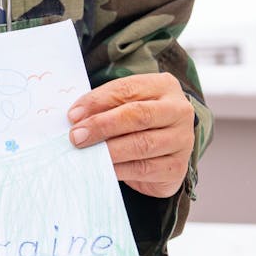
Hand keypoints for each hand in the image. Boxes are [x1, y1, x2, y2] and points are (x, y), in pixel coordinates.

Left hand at [66, 73, 193, 198]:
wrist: (165, 149)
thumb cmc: (138, 120)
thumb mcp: (124, 104)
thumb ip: (105, 106)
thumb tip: (77, 119)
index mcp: (164, 86)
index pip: (127, 89)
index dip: (97, 101)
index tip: (73, 115)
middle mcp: (179, 111)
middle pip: (138, 116)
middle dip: (102, 126)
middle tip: (77, 136)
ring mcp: (182, 140)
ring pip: (142, 145)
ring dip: (109, 150)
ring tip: (87, 153)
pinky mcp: (177, 168)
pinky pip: (144, 169)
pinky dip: (119, 169)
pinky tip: (102, 168)